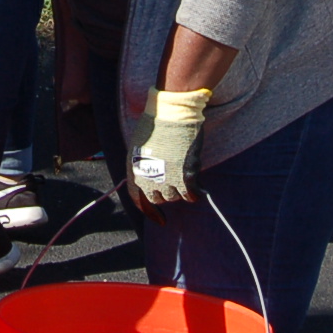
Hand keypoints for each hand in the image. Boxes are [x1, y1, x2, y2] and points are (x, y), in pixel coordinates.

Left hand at [127, 87, 210, 208]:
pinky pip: (191, 194)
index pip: (137, 198)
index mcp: (133, 169)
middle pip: (158, 199)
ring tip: (185, 173)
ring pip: (175, 197)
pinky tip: (199, 187)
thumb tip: (151, 181)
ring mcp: (166, 178)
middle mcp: (148, 177)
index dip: (148, 211)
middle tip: (175, 182)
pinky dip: (195, 192)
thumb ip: (142, 166)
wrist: (171, 112)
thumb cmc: (156, 123)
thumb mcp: (139, 146)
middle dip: (166, 193)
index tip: (160, 220)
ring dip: (180, 190)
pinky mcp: (185, 176)